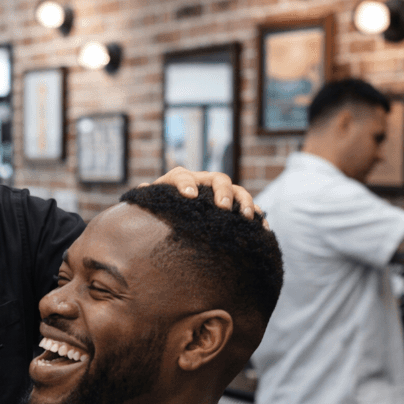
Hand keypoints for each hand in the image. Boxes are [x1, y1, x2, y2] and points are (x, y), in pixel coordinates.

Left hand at [138, 167, 262, 222]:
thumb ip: (146, 199)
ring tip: (246, 217)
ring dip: (243, 201)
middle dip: (222, 191)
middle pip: (217, 179)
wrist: (172, 216)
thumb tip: (142, 189)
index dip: (185, 183)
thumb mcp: (151, 206)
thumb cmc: (158, 211)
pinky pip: (249, 207)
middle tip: (222, 207)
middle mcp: (202, 182)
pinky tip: (262, 228)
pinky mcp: (233, 207)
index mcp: (179, 180)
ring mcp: (220, 193)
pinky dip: (256, 215)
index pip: (181, 176)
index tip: (189, 195)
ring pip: (237, 190)